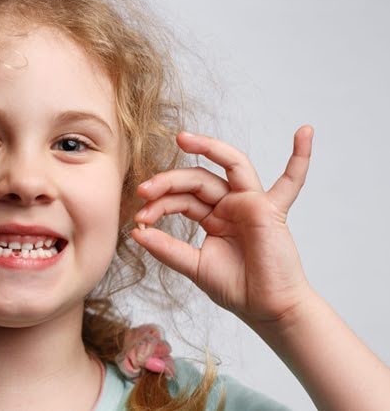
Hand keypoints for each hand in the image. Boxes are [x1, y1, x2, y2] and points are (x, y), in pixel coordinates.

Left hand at [131, 126, 314, 326]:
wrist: (266, 309)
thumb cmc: (237, 288)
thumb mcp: (193, 265)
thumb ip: (166, 248)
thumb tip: (136, 232)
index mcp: (213, 217)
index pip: (181, 199)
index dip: (158, 204)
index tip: (139, 218)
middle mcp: (231, 205)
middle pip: (197, 180)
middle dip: (168, 182)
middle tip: (143, 190)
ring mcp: (251, 203)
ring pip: (230, 164)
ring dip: (209, 147)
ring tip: (182, 138)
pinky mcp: (271, 209)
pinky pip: (291, 181)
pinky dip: (300, 157)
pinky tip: (305, 132)